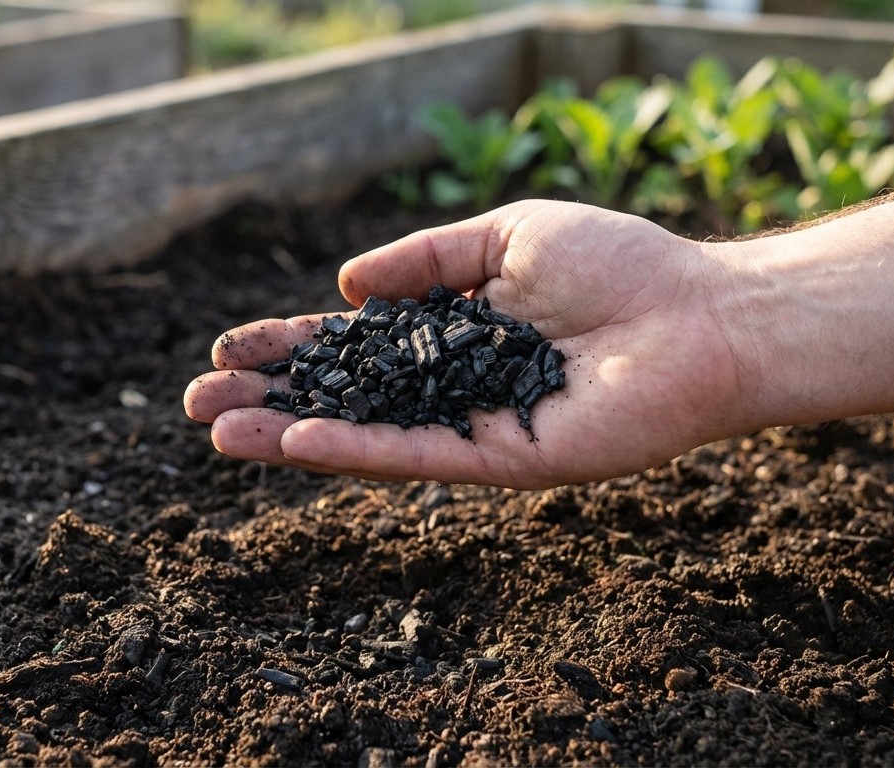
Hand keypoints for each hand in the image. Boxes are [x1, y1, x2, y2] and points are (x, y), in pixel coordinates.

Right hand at [184, 200, 751, 488]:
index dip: (290, 346)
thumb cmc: (618, 266)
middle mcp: (452, 387)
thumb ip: (425, 259)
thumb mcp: (505, 235)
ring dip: (289, 434)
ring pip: (365, 435)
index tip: (230, 347)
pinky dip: (358, 450)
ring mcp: (473, 428)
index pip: (351, 346)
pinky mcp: (502, 460)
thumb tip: (345, 286)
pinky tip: (300, 440)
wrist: (698, 316)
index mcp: (451, 334)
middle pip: (343, 397)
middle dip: (269, 398)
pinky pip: (418, 456)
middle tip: (195, 402)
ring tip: (218, 431)